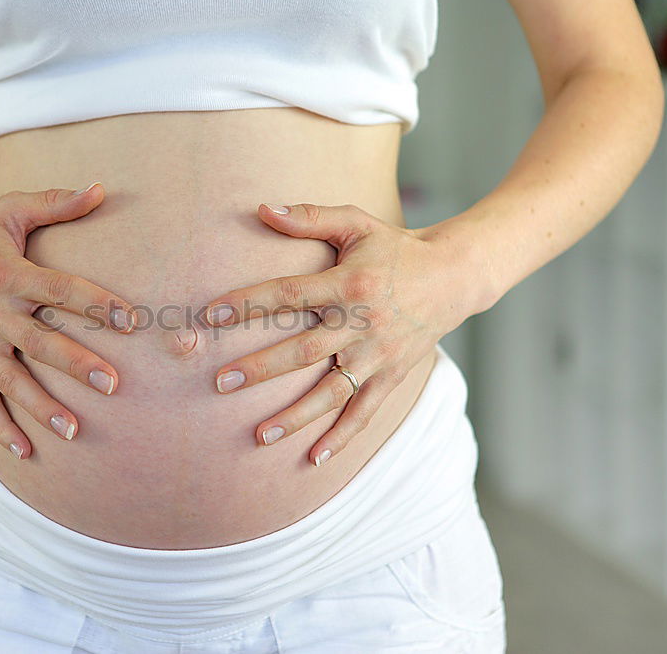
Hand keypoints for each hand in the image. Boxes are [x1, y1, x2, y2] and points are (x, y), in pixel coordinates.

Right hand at [0, 183, 135, 459]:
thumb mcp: (9, 210)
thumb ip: (55, 202)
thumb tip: (99, 188)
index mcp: (8, 273)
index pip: (60, 289)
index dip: (96, 303)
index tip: (132, 319)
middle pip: (40, 342)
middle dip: (76, 365)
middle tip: (112, 385)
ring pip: (12, 380)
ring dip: (43, 407)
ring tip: (74, 431)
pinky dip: (1, 426)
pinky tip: (25, 451)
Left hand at [203, 202, 477, 465]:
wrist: (455, 276)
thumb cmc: (396, 248)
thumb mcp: (357, 223)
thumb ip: (310, 216)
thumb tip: (262, 209)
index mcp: (348, 284)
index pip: (289, 294)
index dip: (249, 303)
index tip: (211, 315)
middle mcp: (362, 323)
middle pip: (304, 350)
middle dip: (261, 368)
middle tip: (220, 382)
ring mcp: (378, 355)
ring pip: (331, 392)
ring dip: (295, 416)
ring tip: (258, 435)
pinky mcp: (392, 375)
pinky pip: (364, 411)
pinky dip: (342, 436)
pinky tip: (314, 457)